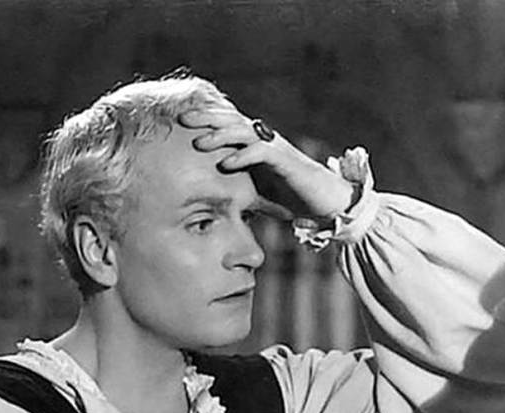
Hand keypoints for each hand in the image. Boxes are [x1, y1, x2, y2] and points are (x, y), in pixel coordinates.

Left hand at [177, 106, 354, 219]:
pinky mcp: (285, 161)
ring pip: (243, 133)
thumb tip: (213, 198)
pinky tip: (226, 163)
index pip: (227, 124)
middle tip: (181, 119)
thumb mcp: (258, 188)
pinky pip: (261, 153)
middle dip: (206, 118)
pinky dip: (243, 157)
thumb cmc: (292, 195)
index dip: (205, 119)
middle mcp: (264, 139)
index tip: (179, 120)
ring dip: (220, 136)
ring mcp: (275, 148)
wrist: (325, 201)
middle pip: (231, 120)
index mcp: (255, 142)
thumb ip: (238, 185)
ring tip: (199, 143)